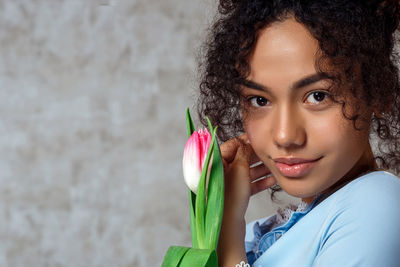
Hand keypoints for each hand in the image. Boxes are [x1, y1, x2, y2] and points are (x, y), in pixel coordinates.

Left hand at [217, 133, 276, 265]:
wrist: (228, 225)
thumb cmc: (230, 196)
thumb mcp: (239, 169)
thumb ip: (244, 152)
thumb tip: (248, 143)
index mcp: (216, 162)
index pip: (232, 145)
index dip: (247, 141)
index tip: (260, 139)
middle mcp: (219, 171)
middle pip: (240, 158)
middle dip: (256, 155)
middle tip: (271, 152)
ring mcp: (227, 183)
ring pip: (246, 171)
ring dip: (261, 168)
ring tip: (276, 165)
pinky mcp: (234, 194)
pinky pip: (248, 184)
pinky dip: (259, 181)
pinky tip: (273, 179)